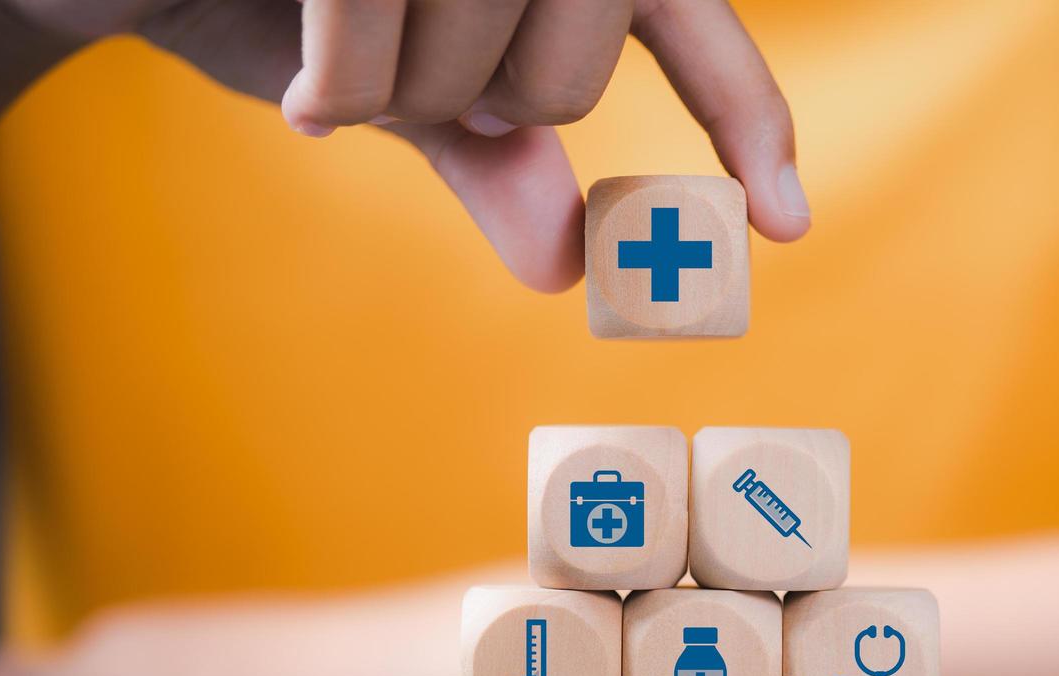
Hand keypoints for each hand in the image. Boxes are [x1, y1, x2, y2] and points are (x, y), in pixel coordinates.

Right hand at [0, 0, 809, 292]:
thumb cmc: (276, 12)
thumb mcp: (407, 98)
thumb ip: (495, 167)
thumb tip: (569, 267)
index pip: (688, 23)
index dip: (744, 122)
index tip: (782, 227)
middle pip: (571, 71)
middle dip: (486, 115)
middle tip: (419, 96)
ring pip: (479, 60)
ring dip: (397, 100)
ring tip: (338, 67)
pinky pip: (376, 24)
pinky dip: (340, 85)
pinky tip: (300, 90)